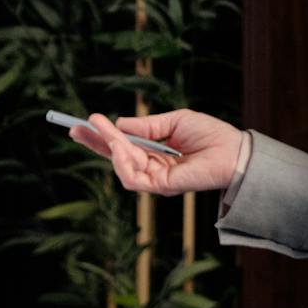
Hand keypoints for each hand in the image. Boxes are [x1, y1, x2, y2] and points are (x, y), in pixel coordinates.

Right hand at [71, 109, 244, 195]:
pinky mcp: (161, 186)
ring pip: (121, 167)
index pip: (122, 145)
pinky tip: (120, 147)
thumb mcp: (172, 121)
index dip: (103, 136)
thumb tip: (119, 123)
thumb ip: (146, 125)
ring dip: (110, 148)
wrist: (233, 151)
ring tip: (106, 131)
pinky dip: (123, 162)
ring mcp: (155, 178)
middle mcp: (152, 166)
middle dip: (94, 143)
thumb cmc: (209, 134)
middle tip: (74, 128)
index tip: (85, 122)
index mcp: (155, 151)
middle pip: (115, 158)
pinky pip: (133, 178)